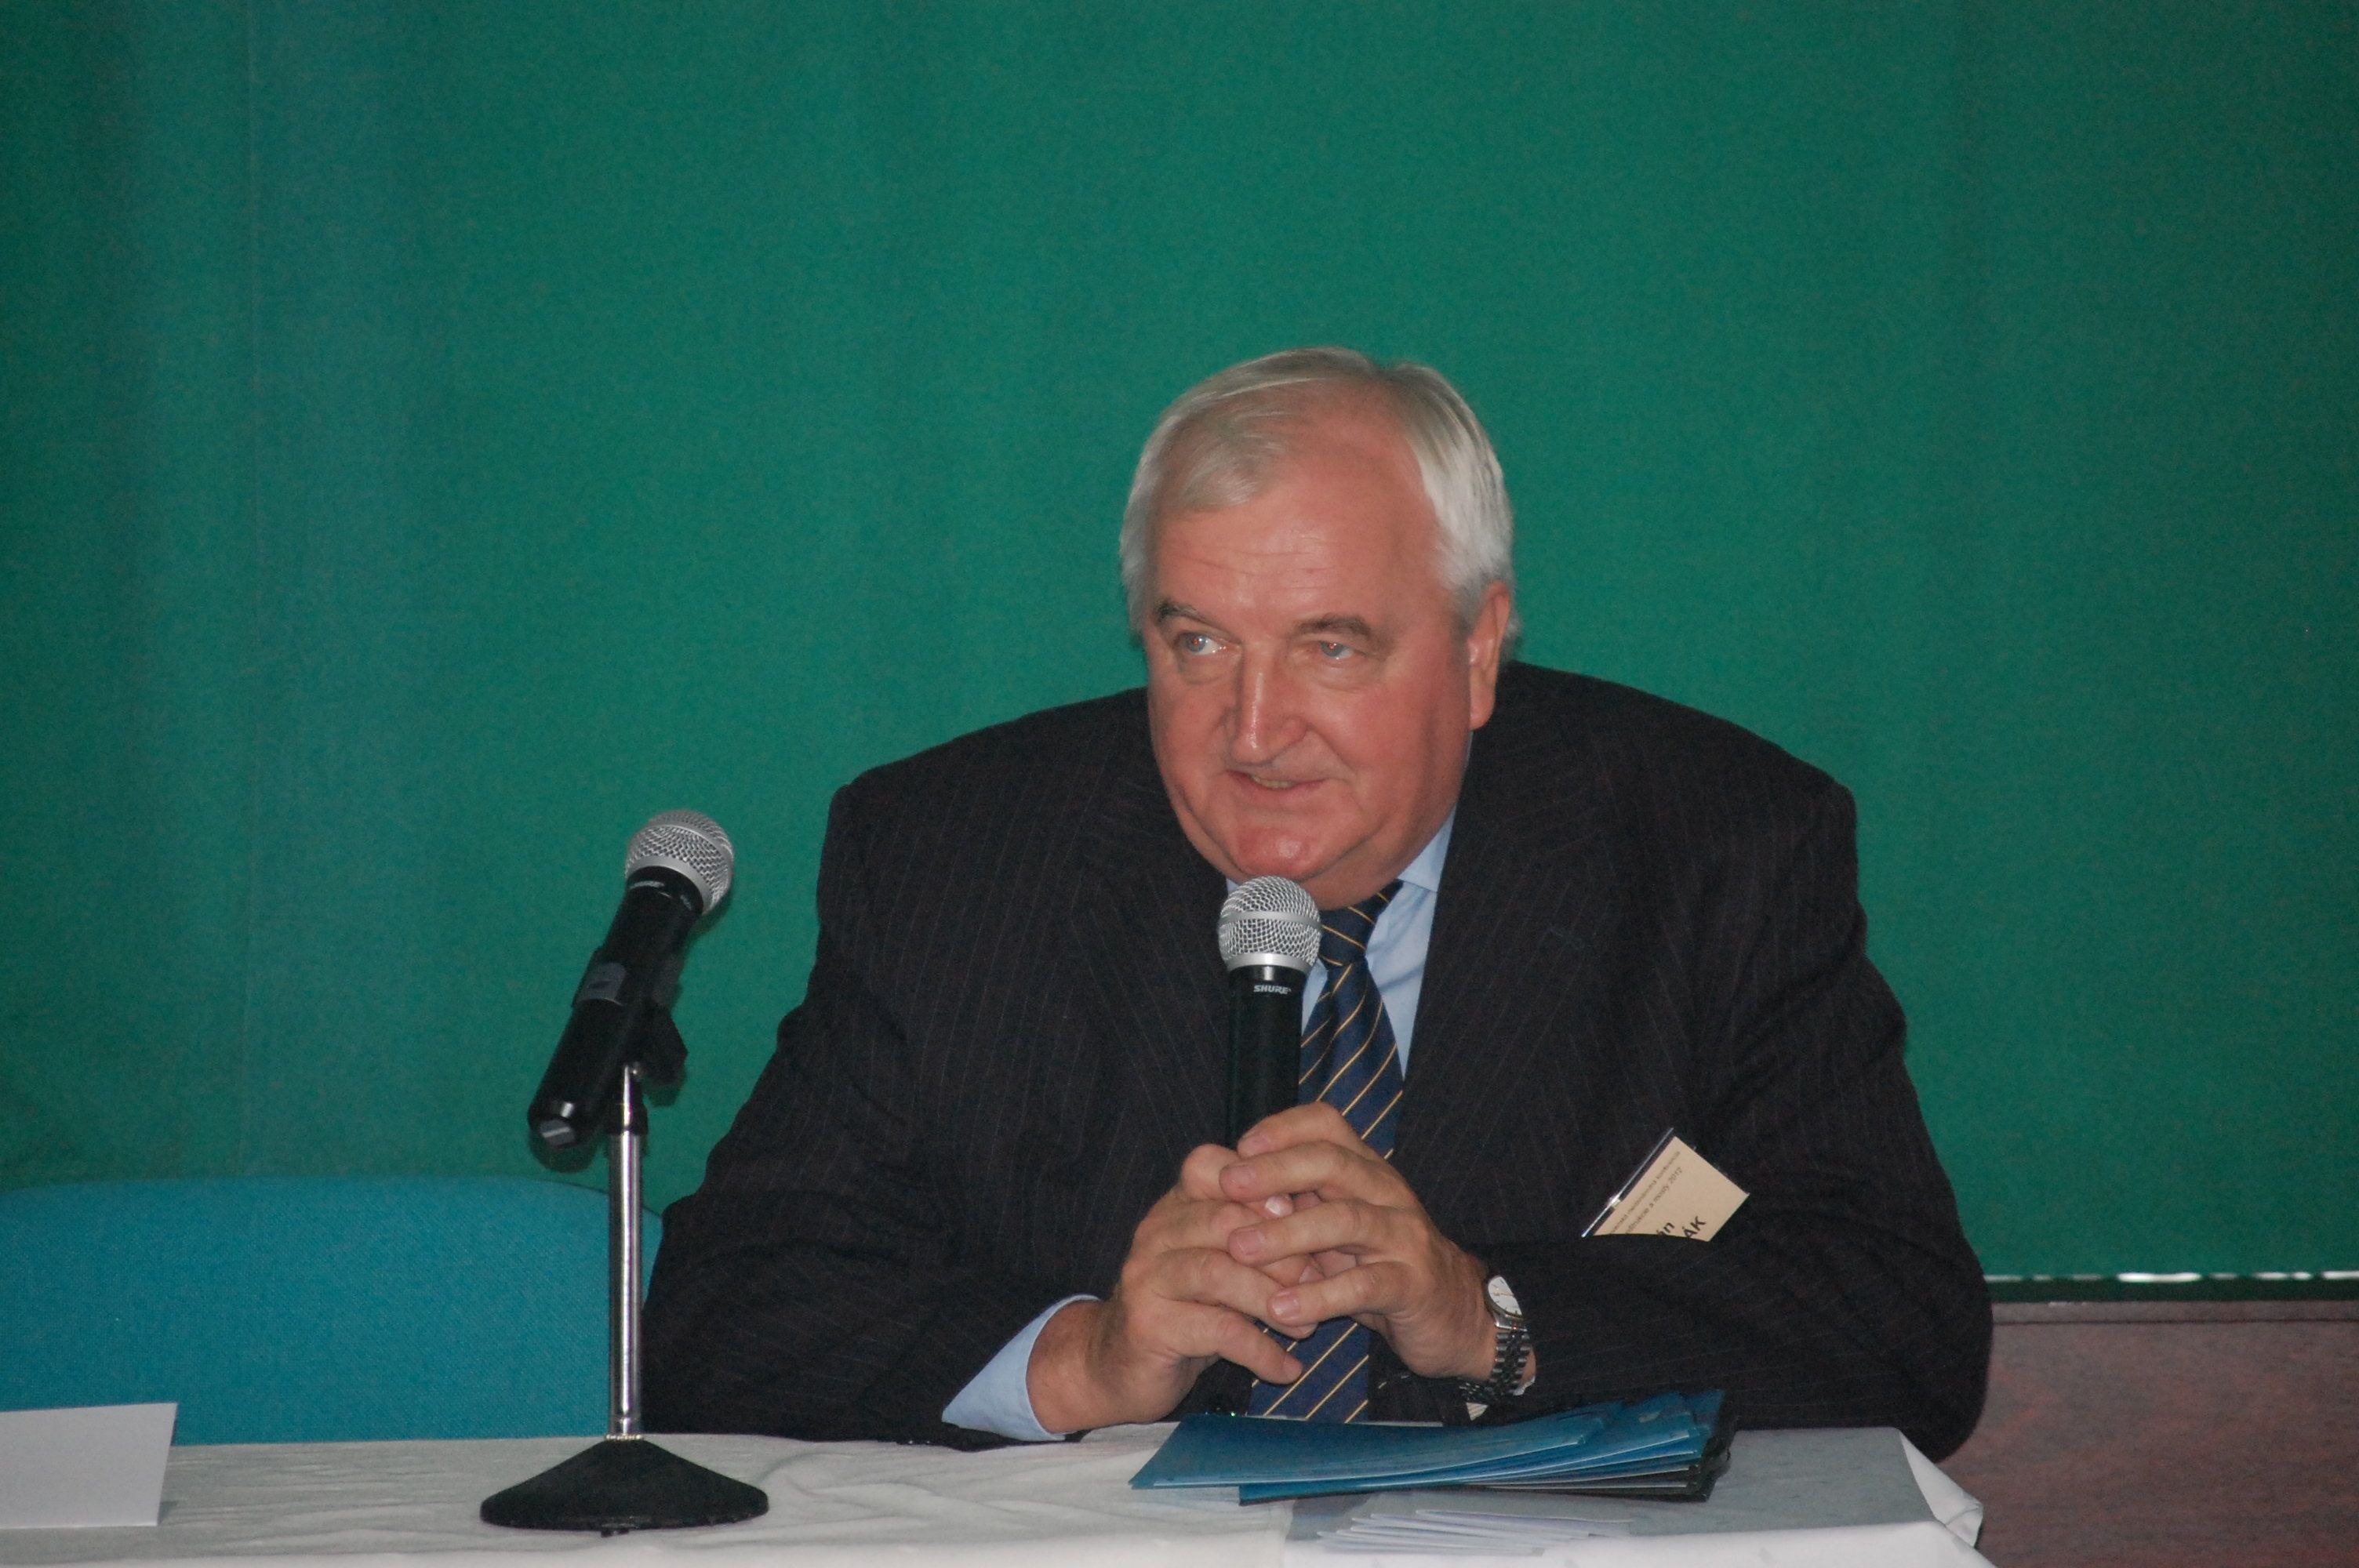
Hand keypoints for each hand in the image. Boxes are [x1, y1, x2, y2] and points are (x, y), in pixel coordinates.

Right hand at [1026, 1143, 1316, 1432]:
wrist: (1116, 1367)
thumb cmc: (1186, 1310)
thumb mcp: (1220, 1264)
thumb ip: (1254, 1237)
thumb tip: (1321, 1218)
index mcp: (1174, 1206)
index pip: (1211, 1166)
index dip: (1264, 1185)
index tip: (1308, 1214)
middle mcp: (1155, 1232)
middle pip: (1227, 1220)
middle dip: (1284, 1251)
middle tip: (1322, 1282)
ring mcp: (1147, 1277)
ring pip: (1220, 1272)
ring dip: (1274, 1300)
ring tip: (1309, 1327)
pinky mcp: (1148, 1325)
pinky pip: (1216, 1330)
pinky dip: (1260, 1349)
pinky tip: (1286, 1367)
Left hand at [1217, 1103, 1497, 1381]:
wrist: (1450, 1314)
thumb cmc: (1375, 1265)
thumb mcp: (1333, 1227)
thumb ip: (1292, 1202)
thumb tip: (1220, 1178)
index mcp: (1365, 1170)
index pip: (1326, 1125)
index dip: (1281, 1129)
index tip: (1239, 1147)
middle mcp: (1387, 1192)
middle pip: (1332, 1162)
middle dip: (1276, 1170)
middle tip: (1228, 1185)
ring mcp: (1403, 1237)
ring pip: (1347, 1220)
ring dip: (1287, 1232)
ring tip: (1240, 1249)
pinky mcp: (1413, 1285)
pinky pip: (1365, 1285)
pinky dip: (1320, 1295)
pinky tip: (1281, 1310)